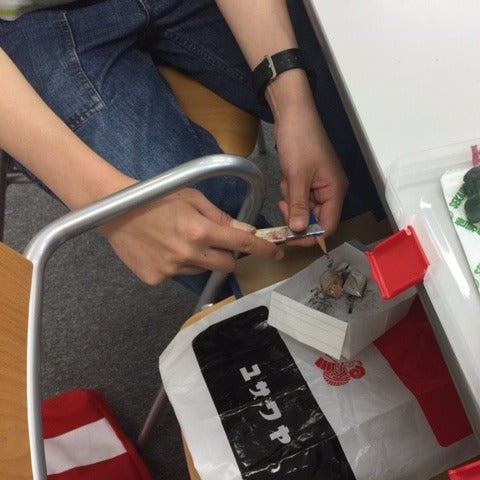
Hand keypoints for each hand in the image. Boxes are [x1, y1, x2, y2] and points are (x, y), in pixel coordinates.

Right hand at [99, 188, 283, 285]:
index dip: (263, 249)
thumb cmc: (156, 198)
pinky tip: (164, 249)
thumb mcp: (192, 198)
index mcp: (200, 230)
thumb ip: (220, 216)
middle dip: (228, 255)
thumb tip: (244, 230)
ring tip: (179, 240)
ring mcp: (171, 269)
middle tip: (214, 242)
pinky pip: (180, 275)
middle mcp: (188, 253)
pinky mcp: (157, 279)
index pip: (242, 244)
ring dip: (201, 259)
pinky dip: (178, 265)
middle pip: (227, 265)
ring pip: (203, 271)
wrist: (115, 210)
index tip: (277, 254)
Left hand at [273, 97, 348, 245]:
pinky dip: (291, 194)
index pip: (328, 226)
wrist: (293, 113)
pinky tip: (286, 180)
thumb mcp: (296, 176)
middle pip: (317, 220)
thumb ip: (299, 206)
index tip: (290, 236)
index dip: (310, 236)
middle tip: (282, 209)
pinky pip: (301, 197)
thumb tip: (299, 231)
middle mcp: (332, 190)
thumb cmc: (299, 140)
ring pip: (307, 209)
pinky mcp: (310, 179)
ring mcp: (321, 184)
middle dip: (298, 217)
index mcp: (335, 191)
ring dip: (293, 204)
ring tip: (285, 186)